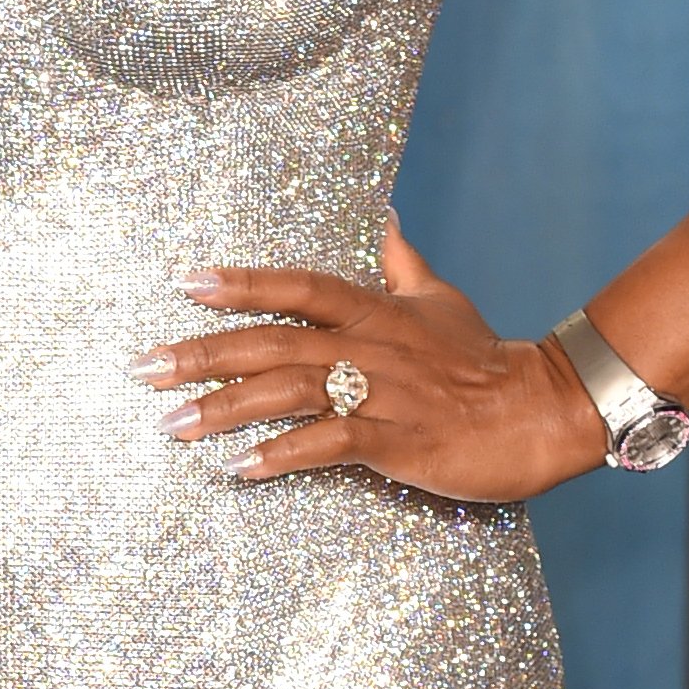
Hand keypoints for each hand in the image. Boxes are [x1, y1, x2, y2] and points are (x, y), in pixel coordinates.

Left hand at [136, 217, 607, 502]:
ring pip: (290, 391)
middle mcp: (371, 346)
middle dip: (202, 353)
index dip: (242, 283)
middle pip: (272, 342)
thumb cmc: (487, 360)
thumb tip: (385, 219)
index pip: (298, 287)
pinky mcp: (399, 441)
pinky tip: (241, 469)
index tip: (186, 283)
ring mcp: (383, 393)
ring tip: (173, 425)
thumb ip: (403, 265)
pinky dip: (283, 454)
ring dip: (225, 409)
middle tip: (143, 368)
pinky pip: (331, 443)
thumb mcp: (442, 301)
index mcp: (376, 310)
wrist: (544, 410)